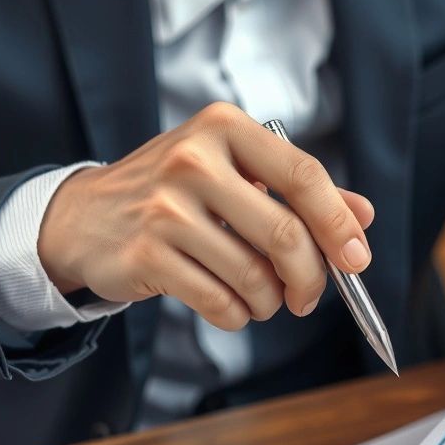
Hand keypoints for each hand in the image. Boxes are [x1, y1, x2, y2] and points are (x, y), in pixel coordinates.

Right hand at [36, 102, 374, 330]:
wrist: (82, 216)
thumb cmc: (170, 193)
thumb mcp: (232, 171)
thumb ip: (297, 190)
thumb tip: (363, 215)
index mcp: (225, 129)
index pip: (303, 175)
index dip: (338, 223)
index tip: (356, 259)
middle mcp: (194, 161)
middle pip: (285, 235)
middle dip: (310, 278)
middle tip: (308, 296)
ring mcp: (166, 210)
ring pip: (253, 276)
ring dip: (270, 302)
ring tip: (262, 300)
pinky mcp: (146, 256)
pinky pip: (218, 302)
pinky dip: (237, 315)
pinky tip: (230, 306)